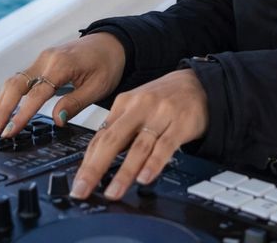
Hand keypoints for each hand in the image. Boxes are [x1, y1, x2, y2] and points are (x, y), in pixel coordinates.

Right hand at [0, 33, 125, 136]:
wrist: (112, 42)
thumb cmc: (108, 64)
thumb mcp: (99, 87)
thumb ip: (76, 103)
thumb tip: (56, 120)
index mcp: (63, 64)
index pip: (37, 93)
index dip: (21, 114)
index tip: (10, 131)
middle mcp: (48, 58)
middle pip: (17, 84)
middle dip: (3, 108)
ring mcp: (44, 58)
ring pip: (15, 80)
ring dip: (3, 101)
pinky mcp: (42, 61)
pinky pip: (22, 77)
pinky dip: (11, 93)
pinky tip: (6, 109)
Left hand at [69, 69, 208, 200]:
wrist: (199, 83)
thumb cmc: (165, 98)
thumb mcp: (138, 106)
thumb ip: (120, 130)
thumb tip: (95, 161)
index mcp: (125, 102)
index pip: (101, 135)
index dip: (86, 162)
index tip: (77, 183)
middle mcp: (141, 106)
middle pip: (114, 139)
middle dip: (95, 167)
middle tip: (83, 189)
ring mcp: (161, 114)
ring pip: (138, 146)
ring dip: (124, 172)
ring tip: (113, 192)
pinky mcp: (181, 123)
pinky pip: (165, 146)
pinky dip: (153, 163)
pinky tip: (145, 178)